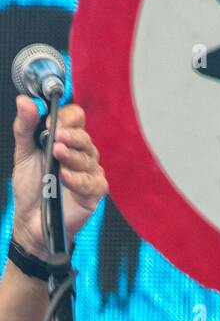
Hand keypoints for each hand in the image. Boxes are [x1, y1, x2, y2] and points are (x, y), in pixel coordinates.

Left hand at [11, 98, 106, 259]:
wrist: (31, 219)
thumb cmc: (31, 187)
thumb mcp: (23, 153)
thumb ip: (25, 127)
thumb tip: (24, 102)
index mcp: (66, 140)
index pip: (76, 118)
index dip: (67, 117)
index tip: (51, 122)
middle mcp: (80, 154)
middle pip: (85, 137)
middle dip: (71, 136)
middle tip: (57, 138)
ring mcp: (89, 173)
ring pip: (88, 159)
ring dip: (71, 157)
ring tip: (57, 157)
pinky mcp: (94, 193)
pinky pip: (91, 182)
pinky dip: (77, 179)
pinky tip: (64, 177)